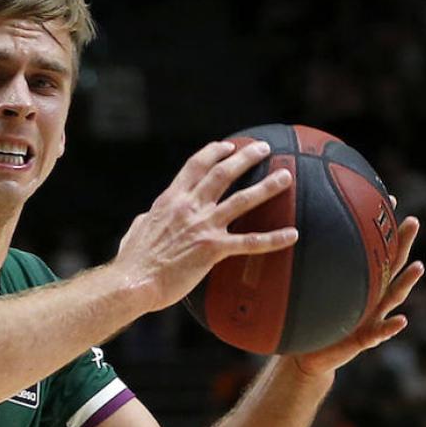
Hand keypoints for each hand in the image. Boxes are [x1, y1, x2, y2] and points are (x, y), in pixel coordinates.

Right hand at [115, 140, 298, 312]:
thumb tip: (153, 214)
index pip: (195, 166)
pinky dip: (273, 238)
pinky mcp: (213, 249)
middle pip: (223, 173)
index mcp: (171, 199)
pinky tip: (292, 234)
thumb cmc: (134, 259)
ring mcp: (203, 226)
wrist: (134, 281)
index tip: (228, 145)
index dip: (214, 152)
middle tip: (263, 148)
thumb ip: (153, 216)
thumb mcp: (139, 226)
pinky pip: (249, 242)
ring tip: (285, 176)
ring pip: (242, 200)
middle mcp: (189, 206)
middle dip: (246, 157)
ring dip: (266, 186)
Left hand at [290, 205, 423, 377]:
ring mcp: (371, 317)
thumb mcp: (306, 286)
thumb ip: (301, 263)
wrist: (309, 353)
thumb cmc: (310, 315)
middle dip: (403, 243)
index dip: (383, 226)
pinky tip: (401, 321)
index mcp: (359, 281)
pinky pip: (379, 334)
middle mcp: (371, 295)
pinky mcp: (364, 341)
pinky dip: (390, 328)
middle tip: (413, 220)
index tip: (390, 199)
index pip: (373, 247)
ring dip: (407, 282)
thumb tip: (279, 226)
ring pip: (393, 296)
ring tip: (419, 266)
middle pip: (391, 264)